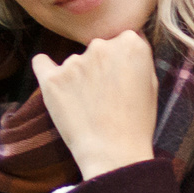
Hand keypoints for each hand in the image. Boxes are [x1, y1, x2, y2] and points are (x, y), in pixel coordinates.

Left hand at [33, 32, 157, 178]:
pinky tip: (52, 81)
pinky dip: (46, 68)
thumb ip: (137, 56)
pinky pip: (42, 63)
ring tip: (88, 107)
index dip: (122, 60)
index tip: (121, 77)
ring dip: (78, 77)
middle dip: (100, 66)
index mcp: (130, 43)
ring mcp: (74, 61)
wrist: (114, 153)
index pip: (122, 39)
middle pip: (98, 48)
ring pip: (75, 62)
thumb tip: (125, 41)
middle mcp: (101, 46)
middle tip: (105, 95)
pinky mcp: (52, 79)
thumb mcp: (151, 83)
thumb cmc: (137, 123)